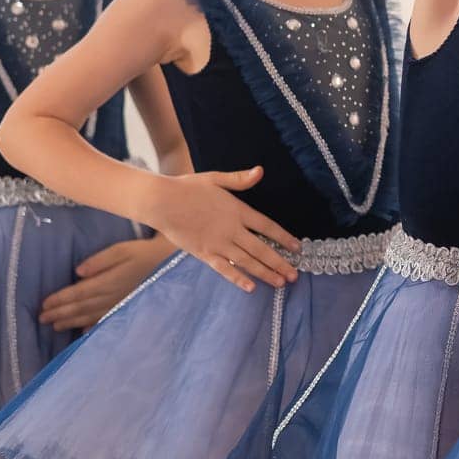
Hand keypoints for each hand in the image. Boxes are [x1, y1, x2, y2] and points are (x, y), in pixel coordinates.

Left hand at [39, 235, 176, 330]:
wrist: (173, 264)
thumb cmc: (146, 253)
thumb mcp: (123, 249)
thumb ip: (100, 261)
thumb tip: (78, 272)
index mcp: (108, 282)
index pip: (77, 293)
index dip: (59, 300)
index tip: (43, 305)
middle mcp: (111, 298)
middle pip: (80, 308)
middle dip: (60, 313)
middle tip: (42, 319)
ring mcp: (119, 306)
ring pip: (90, 317)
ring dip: (71, 322)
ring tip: (55, 326)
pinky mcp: (127, 310)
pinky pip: (105, 322)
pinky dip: (91, 329)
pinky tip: (82, 334)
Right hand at [138, 167, 300, 291]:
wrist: (161, 202)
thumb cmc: (188, 188)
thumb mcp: (216, 179)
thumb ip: (240, 179)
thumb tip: (260, 171)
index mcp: (237, 210)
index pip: (267, 226)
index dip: (283, 237)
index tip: (297, 248)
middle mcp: (231, 230)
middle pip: (261, 249)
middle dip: (280, 263)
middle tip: (294, 275)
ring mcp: (218, 243)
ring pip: (247, 261)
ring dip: (265, 273)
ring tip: (280, 282)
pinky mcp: (204, 253)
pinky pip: (224, 269)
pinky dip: (238, 278)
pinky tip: (251, 288)